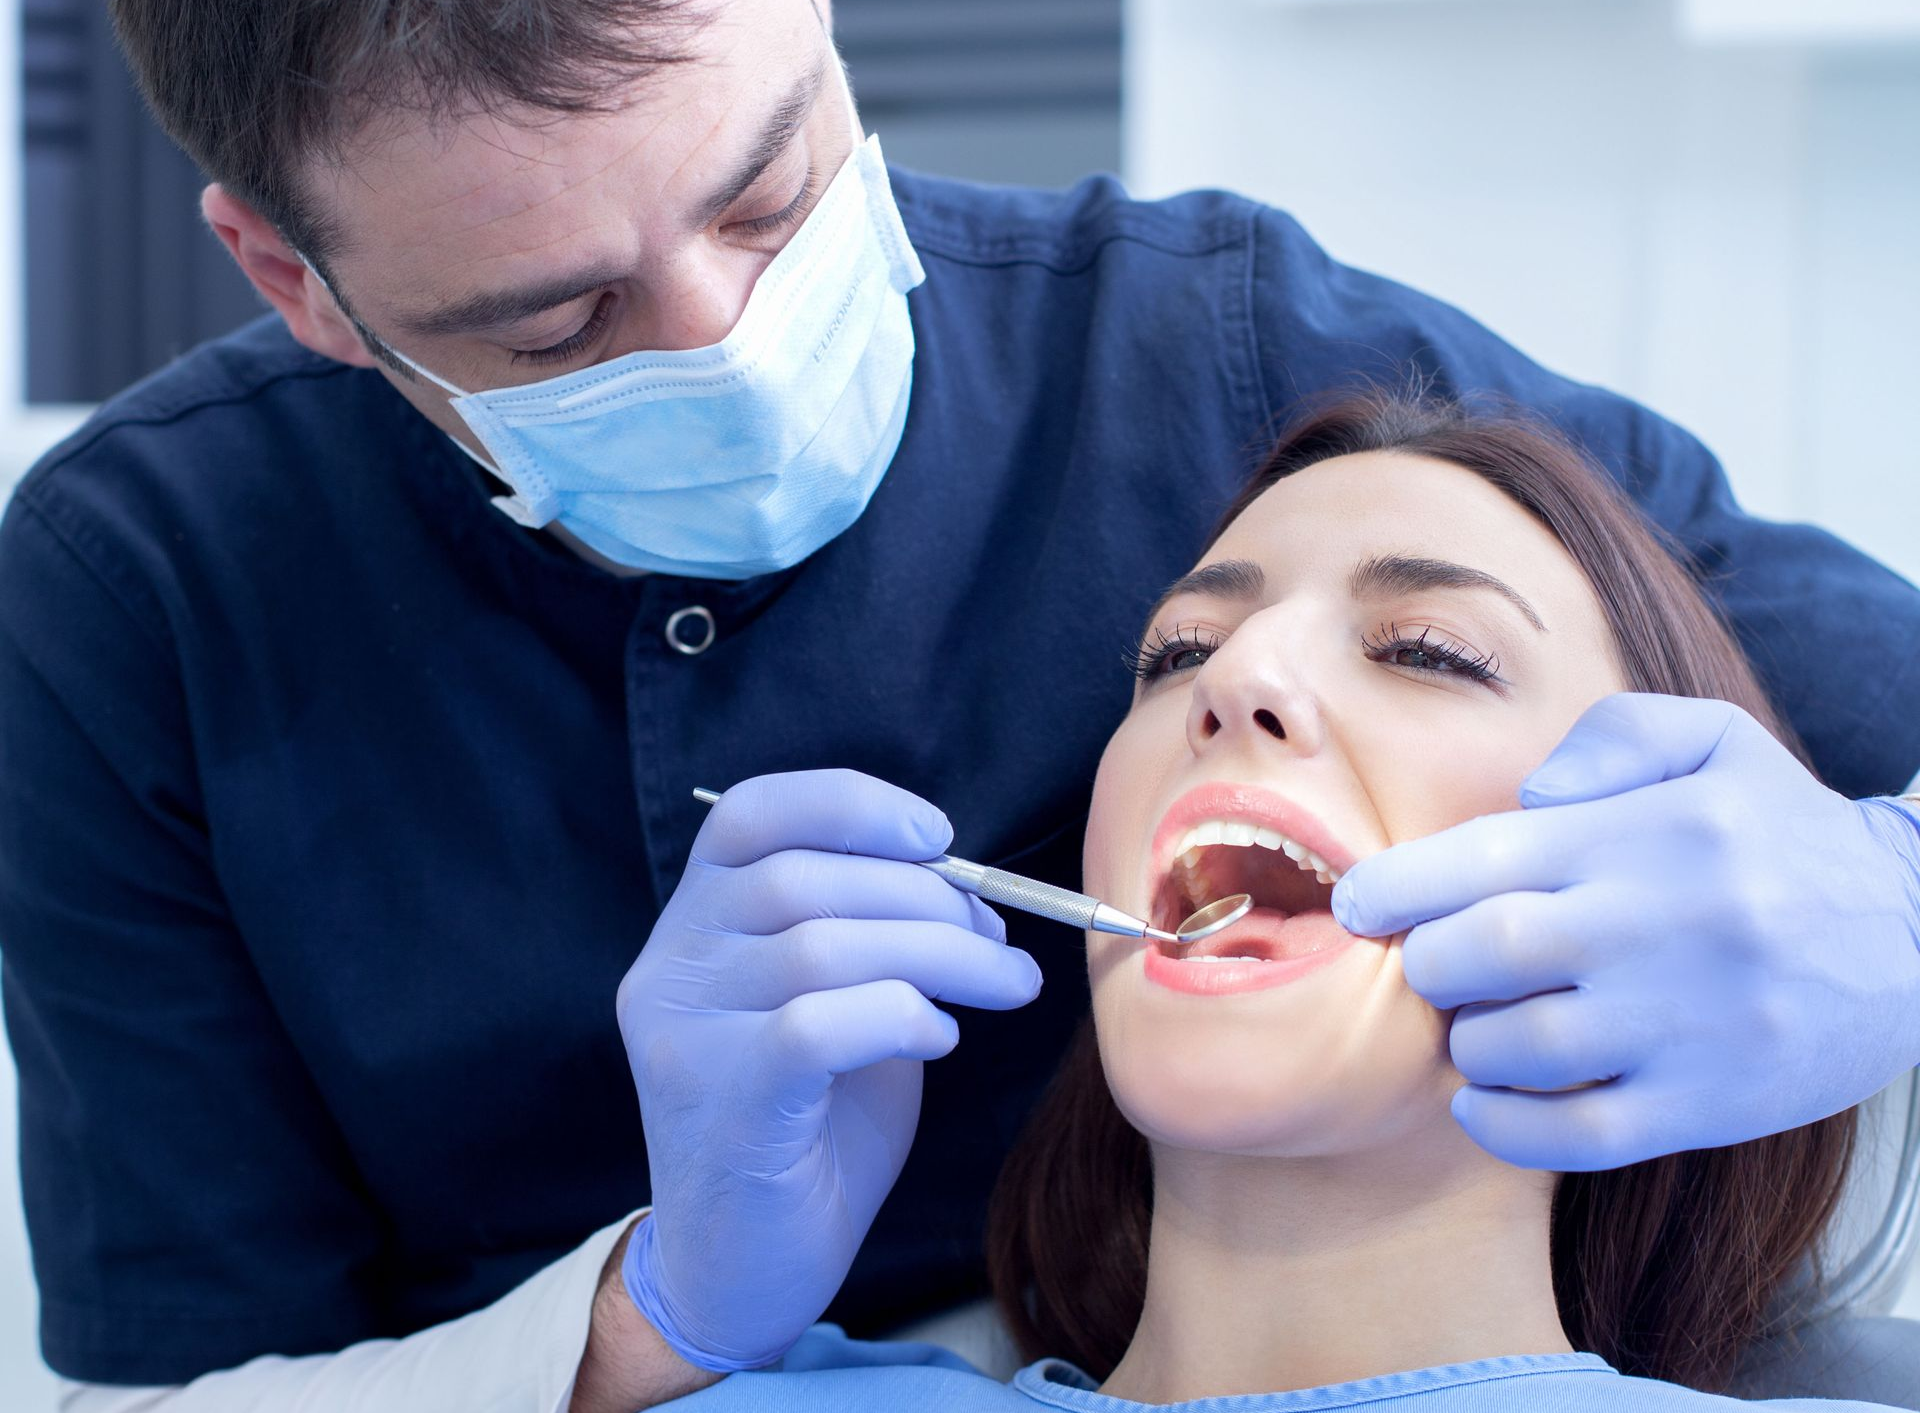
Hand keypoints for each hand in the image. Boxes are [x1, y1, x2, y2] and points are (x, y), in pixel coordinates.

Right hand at [615, 769, 1040, 1368]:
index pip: (748, 816)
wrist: (740, 1272)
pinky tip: (938, 1037)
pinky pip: (819, 1023)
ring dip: (942, 954)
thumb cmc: (805, 1129)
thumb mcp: (832, 1005)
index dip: (849, 804)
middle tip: (997, 937)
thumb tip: (961, 884)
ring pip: (822, 946)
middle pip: (803, 878)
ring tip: (1002, 983)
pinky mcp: (721, 1102)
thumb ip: (864, 934)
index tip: (936, 836)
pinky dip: (900, 1014)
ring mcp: (685, 1035)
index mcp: (691, 925)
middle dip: (927, 896)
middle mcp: (671, 968)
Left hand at [1332, 692, 1919, 1170]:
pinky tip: (1483, 1102)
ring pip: (1520, 1047)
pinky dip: (1507, 1126)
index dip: (1396, 886)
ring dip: (1466, 1043)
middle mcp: (1662, 924)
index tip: (1352, 904)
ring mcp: (1688, 1020)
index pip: (1486, 857)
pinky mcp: (1711, 1102)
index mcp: (1647, 833)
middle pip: (1485, 952)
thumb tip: (1525, 796)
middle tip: (1434, 965)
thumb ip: (1612, 738)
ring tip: (1475, 1025)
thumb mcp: (1715, 743)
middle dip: (1430, 964)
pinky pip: (1579, 1134)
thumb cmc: (1782, 834)